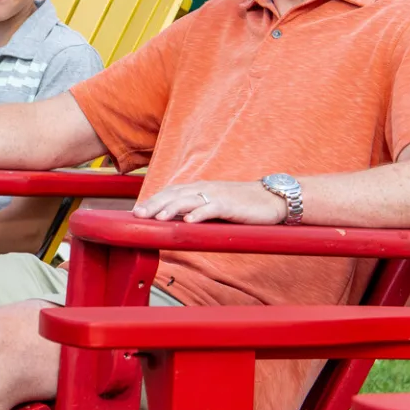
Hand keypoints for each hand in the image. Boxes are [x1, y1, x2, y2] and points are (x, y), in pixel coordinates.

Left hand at [131, 180, 286, 224]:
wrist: (273, 198)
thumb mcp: (215, 204)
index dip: (153, 200)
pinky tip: (188, 222)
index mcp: (200, 188)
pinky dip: (199, 214)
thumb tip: (176, 221)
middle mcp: (205, 188)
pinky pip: (212, 208)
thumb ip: (197, 209)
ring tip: (156, 218)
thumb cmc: (243, 204)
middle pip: (174, 194)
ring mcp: (218, 195)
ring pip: (189, 199)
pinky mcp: (231, 205)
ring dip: (171, 208)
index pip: (171, 191)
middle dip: (154, 203)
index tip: (136, 211)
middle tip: (137, 215)